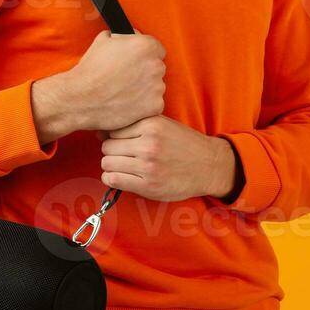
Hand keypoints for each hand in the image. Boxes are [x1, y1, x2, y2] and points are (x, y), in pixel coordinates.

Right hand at [33, 29, 165, 141]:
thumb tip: (130, 36)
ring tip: (124, 92)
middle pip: (157, 67)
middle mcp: (156, 65)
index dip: (144, 55)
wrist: (81, 98)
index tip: (135, 62)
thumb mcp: (104, 39)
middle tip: (127, 78)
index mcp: (146, 46)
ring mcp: (157, 87)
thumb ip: (124, 36)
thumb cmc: (91, 69)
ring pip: (156, 86)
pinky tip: (127, 103)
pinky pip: (154, 104)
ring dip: (145, 88)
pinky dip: (144, 105)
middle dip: (145, 71)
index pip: (157, 49)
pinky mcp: (155, 106)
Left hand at [96, 115, 235, 202]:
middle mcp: (149, 144)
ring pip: (107, 163)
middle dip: (111, 152)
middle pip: (107, 146)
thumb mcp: (163, 124)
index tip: (120, 143)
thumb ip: (137, 124)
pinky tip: (120, 177)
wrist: (208, 166)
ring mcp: (148, 166)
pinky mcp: (148, 185)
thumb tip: (101, 131)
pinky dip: (111, 178)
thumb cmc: (183, 144)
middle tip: (122, 156)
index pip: (113, 129)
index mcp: (152, 124)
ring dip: (111, 166)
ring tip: (123, 167)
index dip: (113, 137)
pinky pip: (113, 180)